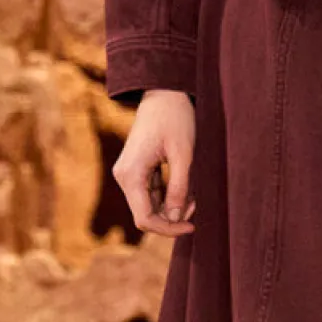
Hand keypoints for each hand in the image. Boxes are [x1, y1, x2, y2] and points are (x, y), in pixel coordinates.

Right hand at [113, 89, 196, 235]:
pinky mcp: (137, 170)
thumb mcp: (184, 154)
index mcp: (131, 174)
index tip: (192, 226)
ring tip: (196, 196)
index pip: (144, 218)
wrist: (164, 93)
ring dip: (172, 207)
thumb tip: (176, 218)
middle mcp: (124, 177)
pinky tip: (187, 189)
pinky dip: (168, 196)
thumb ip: (179, 188)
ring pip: (149, 206)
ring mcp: (128, 174)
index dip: (168, 229)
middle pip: (145, 215)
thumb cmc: (175, 118)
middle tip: (198, 207)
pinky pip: (151, 193)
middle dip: (172, 217)